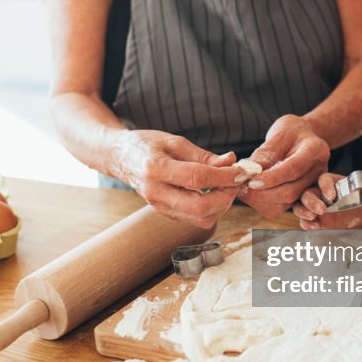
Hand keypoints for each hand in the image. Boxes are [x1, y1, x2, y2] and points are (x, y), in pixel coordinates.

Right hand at [113, 129, 244, 227]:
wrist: (120, 158)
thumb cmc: (147, 145)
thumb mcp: (174, 141)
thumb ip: (203, 155)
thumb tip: (230, 162)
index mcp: (156, 169)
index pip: (197, 178)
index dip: (224, 176)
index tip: (241, 171)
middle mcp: (155, 193)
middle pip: (199, 207)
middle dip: (225, 196)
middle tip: (237, 182)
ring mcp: (159, 206)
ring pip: (199, 218)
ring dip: (221, 205)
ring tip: (227, 187)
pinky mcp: (164, 213)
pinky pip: (194, 219)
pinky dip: (211, 209)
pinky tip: (216, 193)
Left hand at [238, 115, 330, 217]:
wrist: (305, 136)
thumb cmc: (291, 132)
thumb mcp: (278, 135)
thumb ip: (265, 153)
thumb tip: (246, 171)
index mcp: (315, 150)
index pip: (293, 169)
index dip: (271, 178)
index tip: (251, 181)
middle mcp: (319, 171)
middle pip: (292, 191)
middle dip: (264, 193)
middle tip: (242, 187)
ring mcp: (314, 185)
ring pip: (288, 202)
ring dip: (263, 201)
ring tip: (245, 190)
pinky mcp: (305, 195)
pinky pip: (286, 207)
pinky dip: (268, 205)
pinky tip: (254, 196)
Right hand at [293, 172, 361, 229]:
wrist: (360, 212)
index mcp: (332, 182)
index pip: (324, 179)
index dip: (325, 186)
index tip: (331, 195)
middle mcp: (320, 192)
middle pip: (307, 193)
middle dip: (311, 201)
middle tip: (322, 210)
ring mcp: (315, 206)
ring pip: (301, 205)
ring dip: (303, 211)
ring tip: (312, 217)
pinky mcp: (315, 220)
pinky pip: (305, 220)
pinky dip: (306, 223)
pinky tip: (314, 227)